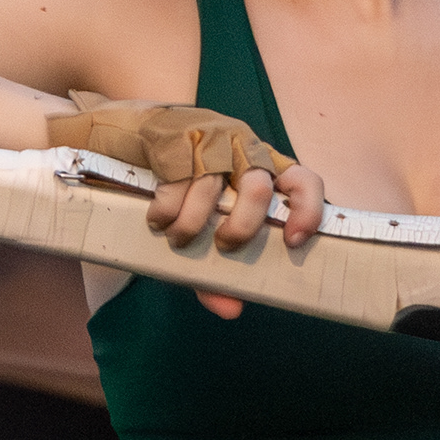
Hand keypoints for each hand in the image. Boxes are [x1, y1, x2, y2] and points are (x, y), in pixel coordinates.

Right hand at [50, 94, 320, 317]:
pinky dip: (165, 211)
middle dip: (240, 228)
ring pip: (212, 188)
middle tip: (222, 246)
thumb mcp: (203, 227)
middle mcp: (244, 149)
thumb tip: (231, 309)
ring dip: (191, 225)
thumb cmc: (181, 185)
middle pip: (259, 189)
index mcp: (264, 168)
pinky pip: (174, 181)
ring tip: (176, 239)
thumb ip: (218, 268)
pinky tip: (157, 220)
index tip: (294, 241)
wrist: (133, 130)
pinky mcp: (174, 137)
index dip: (307, 210)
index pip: (304, 181)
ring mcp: (210, 139)